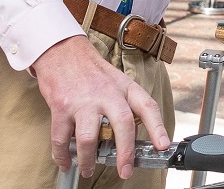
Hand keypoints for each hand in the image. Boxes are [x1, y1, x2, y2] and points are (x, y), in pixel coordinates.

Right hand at [32, 35, 169, 179]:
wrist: (63, 52)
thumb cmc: (92, 71)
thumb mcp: (118, 81)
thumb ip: (127, 104)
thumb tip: (133, 136)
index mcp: (124, 87)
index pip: (147, 106)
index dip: (157, 127)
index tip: (162, 146)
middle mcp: (106, 94)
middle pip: (122, 124)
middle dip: (125, 152)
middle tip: (125, 171)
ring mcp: (83, 101)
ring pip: (89, 138)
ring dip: (88, 160)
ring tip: (89, 169)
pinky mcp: (61, 108)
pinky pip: (62, 138)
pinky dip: (63, 155)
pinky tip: (66, 162)